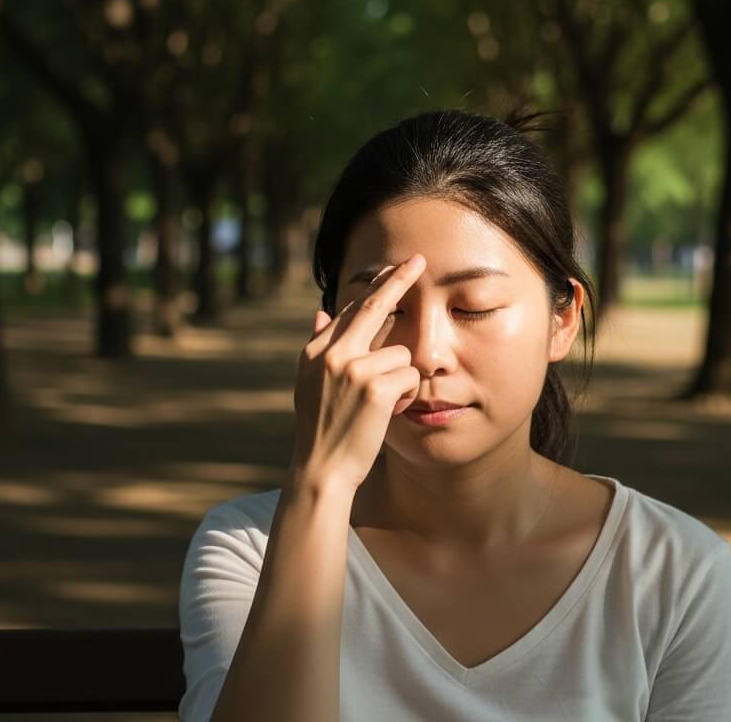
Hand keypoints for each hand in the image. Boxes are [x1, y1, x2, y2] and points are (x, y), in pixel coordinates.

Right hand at [288, 253, 425, 494]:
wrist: (321, 471)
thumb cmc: (321, 429)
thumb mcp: (311, 384)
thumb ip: (319, 346)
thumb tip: (319, 312)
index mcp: (315, 351)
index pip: (350, 309)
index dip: (374, 287)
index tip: (391, 267)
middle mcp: (331, 353)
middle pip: (373, 306)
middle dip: (398, 280)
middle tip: (419, 260)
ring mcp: (352, 368)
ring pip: (401, 354)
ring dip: (401, 379)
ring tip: (382, 406)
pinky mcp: (375, 387)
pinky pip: (410, 377)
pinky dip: (407, 396)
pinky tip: (390, 413)